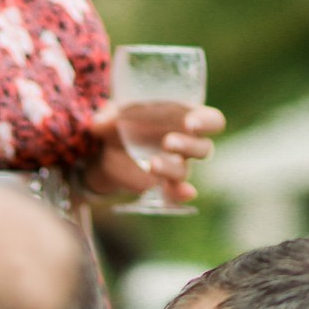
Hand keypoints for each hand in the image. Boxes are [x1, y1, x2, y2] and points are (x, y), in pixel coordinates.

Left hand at [83, 101, 224, 205]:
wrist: (104, 151)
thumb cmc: (120, 122)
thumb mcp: (114, 114)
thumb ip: (108, 116)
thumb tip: (97, 123)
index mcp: (183, 118)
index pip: (211, 120)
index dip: (207, 122)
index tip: (192, 122)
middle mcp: (185, 142)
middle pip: (203, 148)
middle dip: (188, 145)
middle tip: (167, 142)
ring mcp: (175, 164)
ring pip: (185, 170)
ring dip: (171, 168)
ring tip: (152, 163)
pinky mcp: (162, 183)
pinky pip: (177, 191)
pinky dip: (181, 194)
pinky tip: (183, 194)